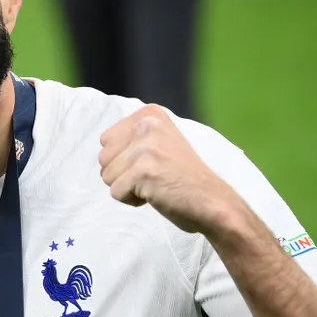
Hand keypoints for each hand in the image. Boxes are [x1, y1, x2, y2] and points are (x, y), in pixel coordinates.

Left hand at [98, 105, 239, 234]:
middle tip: (153, 176)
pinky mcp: (144, 171)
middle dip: (122, 174)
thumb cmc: (183, 177)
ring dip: (127, 188)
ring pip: (107, 176)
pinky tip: (156, 195)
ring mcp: (146, 147)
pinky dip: (132, 200)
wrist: (213, 202)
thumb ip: (133, 137)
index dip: (123, 159)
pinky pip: (116, 193)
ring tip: (155, 184)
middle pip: (103, 158)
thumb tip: (103, 143)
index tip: (152, 163)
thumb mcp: (159, 142)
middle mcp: (147, 125)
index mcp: (149, 114)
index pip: (106, 140)